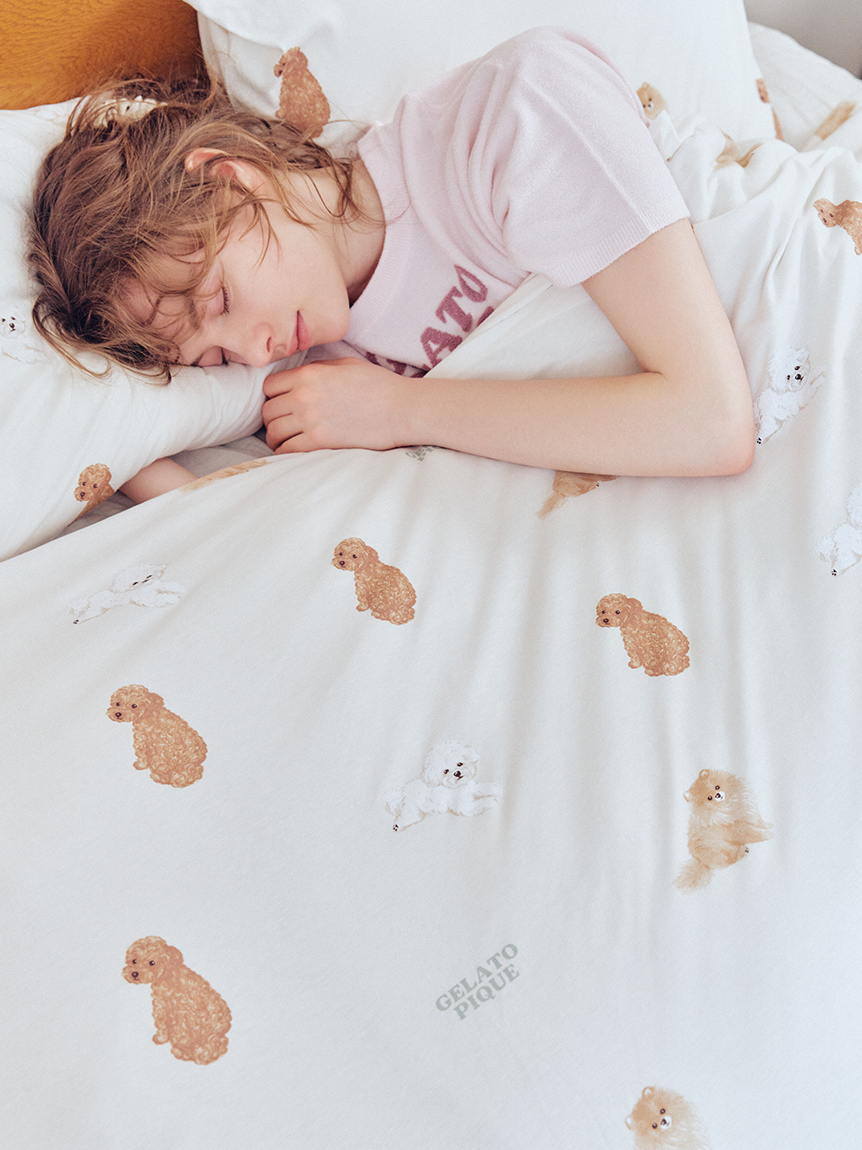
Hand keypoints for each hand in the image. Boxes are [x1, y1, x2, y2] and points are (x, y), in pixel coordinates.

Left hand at [262, 356, 409, 452]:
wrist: (401, 409)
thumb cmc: (378, 385)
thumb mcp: (345, 365)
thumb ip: (318, 369)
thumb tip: (299, 377)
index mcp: (309, 374)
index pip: (269, 386)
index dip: (273, 395)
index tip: (281, 402)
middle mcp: (304, 396)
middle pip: (268, 411)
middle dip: (272, 417)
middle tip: (282, 423)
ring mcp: (310, 420)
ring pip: (273, 432)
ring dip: (276, 437)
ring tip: (284, 439)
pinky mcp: (320, 442)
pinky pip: (286, 450)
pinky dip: (284, 452)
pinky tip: (291, 451)